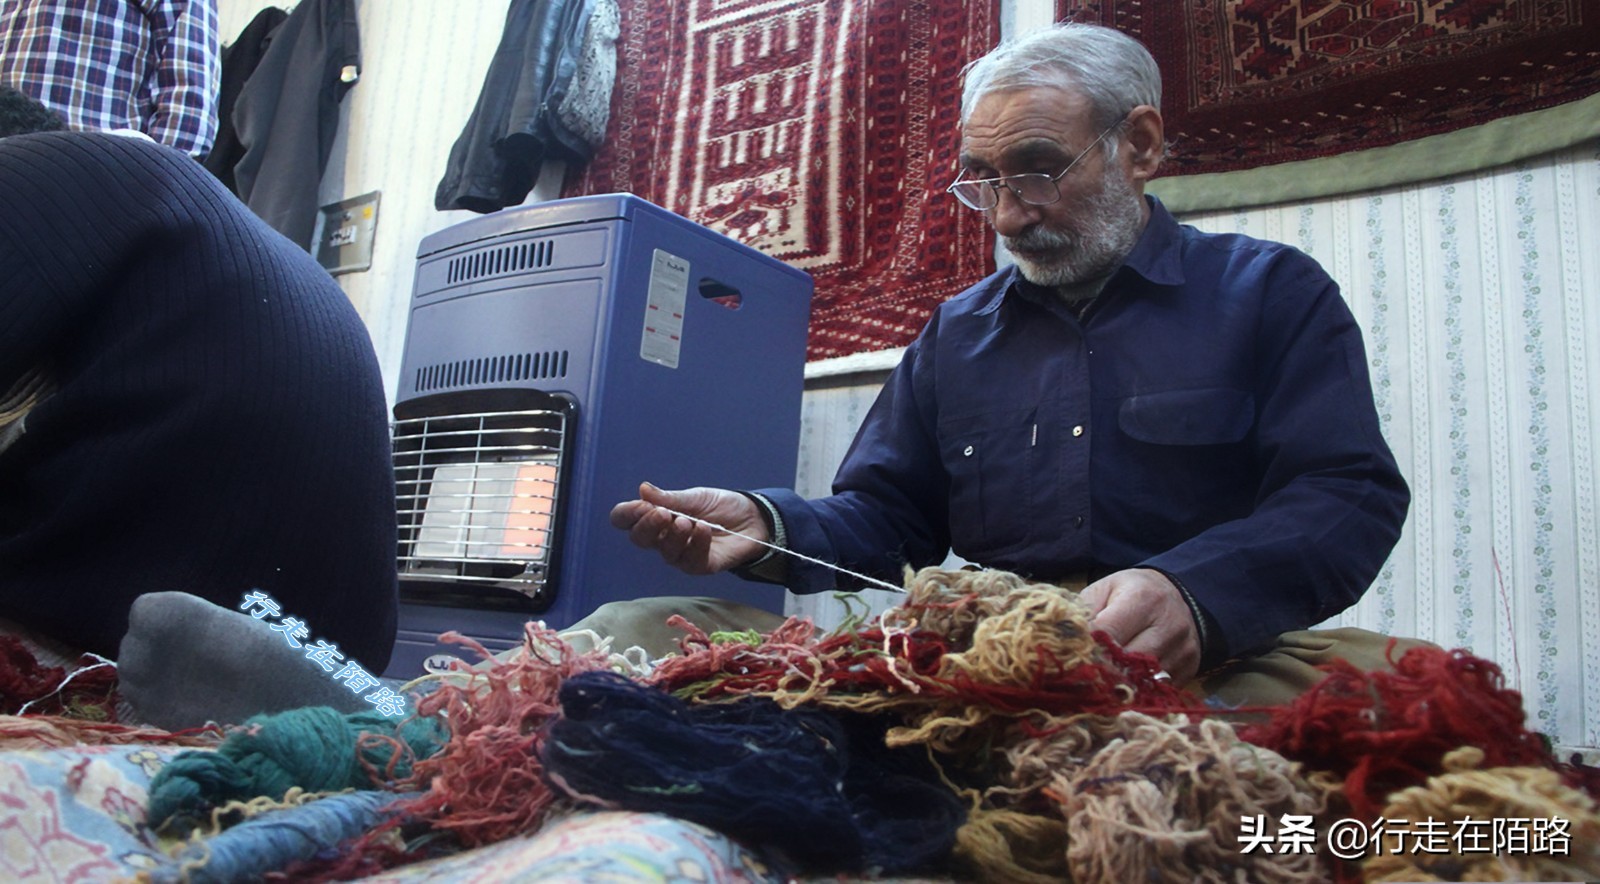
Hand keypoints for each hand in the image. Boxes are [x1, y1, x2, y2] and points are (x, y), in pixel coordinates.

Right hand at [608, 482, 768, 574]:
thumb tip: (643, 489)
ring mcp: (680, 554)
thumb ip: (670, 498)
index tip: (640, 505)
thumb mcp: (696, 497)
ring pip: (665, 552)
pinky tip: (704, 530)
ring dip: (674, 536)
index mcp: (656, 517)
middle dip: (648, 525)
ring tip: (688, 522)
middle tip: (663, 514)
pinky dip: (696, 543)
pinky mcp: (699, 566)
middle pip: (640, 538)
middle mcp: (662, 538)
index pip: (627, 520)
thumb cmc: (720, 506)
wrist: (752, 518)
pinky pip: (690, 560)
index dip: (627, 514)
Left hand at [1079, 568, 1200, 682]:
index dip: (1086, 649)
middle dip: (1102, 671)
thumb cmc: (1132, 592)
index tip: (1068, 660)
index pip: (1109, 633)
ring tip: (1102, 685)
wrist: (1177, 594)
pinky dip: (1140, 691)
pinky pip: (1160, 689)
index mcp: (1142, 599)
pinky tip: (1126, 686)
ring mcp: (1183, 649)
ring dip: (1121, 685)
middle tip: (1082, 678)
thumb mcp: (1104, 590)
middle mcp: (1168, 624)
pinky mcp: (1190, 667)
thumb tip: (1064, 642)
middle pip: (1128, 662)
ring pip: (1144, 680)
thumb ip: (1084, 613)